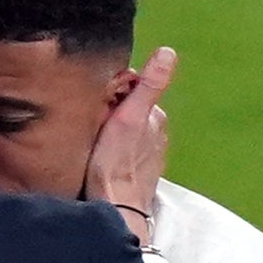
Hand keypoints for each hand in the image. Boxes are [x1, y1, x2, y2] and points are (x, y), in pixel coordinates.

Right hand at [83, 42, 179, 238]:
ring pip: (127, 134)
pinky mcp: (137, 175)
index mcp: (156, 118)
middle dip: (113, 113)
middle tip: (94, 124)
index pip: (134, 92)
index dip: (114, 94)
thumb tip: (168, 53)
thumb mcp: (130, 116)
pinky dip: (114, 152)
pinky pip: (123, 154)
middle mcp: (156, 136)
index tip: (100, 104)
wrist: (113, 209)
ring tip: (95, 143)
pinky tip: (101, 160)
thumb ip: (150, 84)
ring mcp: (147, 157)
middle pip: (130, 112)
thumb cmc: (115, 164)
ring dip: (112, 134)